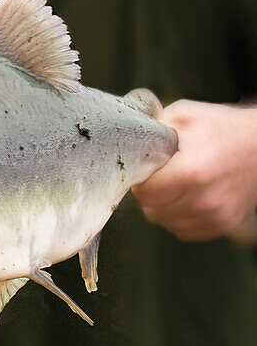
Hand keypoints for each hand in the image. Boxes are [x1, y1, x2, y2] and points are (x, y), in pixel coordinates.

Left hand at [132, 100, 256, 242]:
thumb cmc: (221, 128)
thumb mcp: (185, 116)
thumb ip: (152, 128)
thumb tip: (125, 139)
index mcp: (192, 170)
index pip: (145, 192)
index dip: (140, 179)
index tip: (147, 168)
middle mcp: (204, 199)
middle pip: (152, 210)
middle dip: (150, 193)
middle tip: (161, 174)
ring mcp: (215, 216)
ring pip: (165, 222)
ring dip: (163, 206)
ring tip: (176, 184)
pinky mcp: (221, 225)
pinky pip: (183, 230)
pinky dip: (179, 216)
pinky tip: (188, 196)